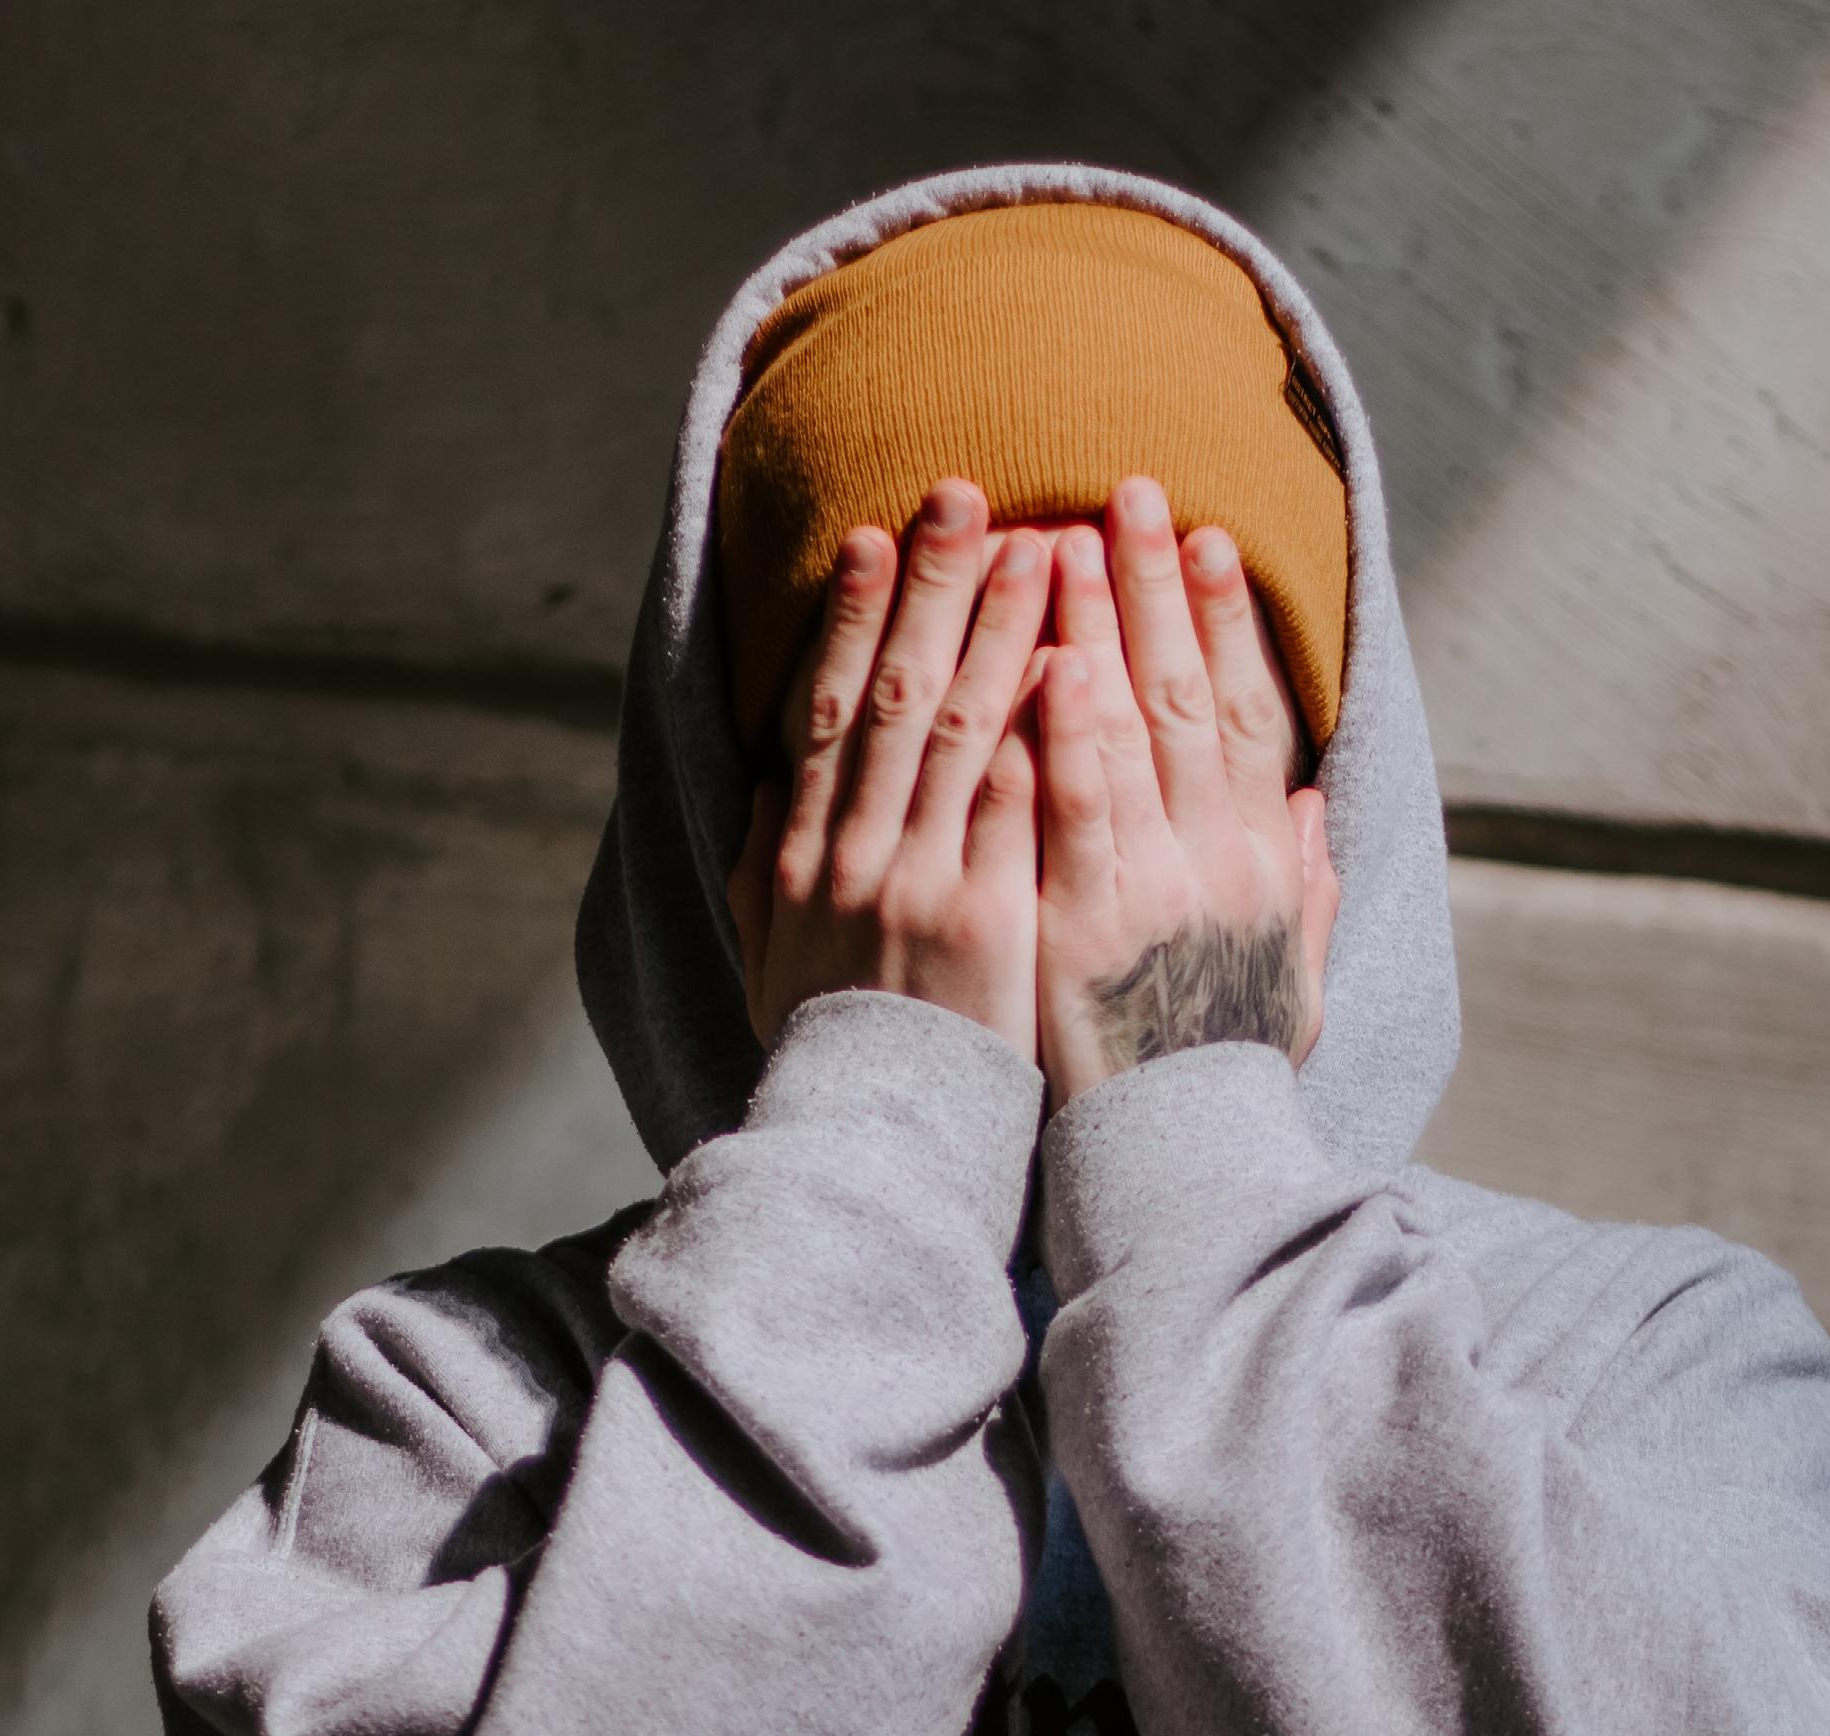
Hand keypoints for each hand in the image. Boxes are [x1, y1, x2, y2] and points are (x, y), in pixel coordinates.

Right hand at [726, 480, 1047, 1062]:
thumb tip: (765, 781)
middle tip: (966, 494)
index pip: (826, 709)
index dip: (849, 616)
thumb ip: (761, 868)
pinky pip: (1014, 808)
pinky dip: (1037, 729)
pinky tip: (1069, 661)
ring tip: (1038, 545)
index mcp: (799, 855)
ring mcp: (918, 884)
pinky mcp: (984, 922)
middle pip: (894, 692)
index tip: (873, 537)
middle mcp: (852, 854)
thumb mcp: (769, 960)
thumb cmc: (832, 1056)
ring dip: (1000, 627)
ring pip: (959, 729)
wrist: (867, 1148)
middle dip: (931, 587)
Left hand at [1034, 478, 1338, 1105]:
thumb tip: (1313, 806)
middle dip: (1155, 586)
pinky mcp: (1086, 928)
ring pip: (1126, 733)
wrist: (1179, 1168)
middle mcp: (1221, 862)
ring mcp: (1154, 890)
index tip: (1206, 541)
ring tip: (1064, 536)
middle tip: (1128, 491)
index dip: (1227, 623)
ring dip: (1096, 626)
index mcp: (1264, 865)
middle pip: (1186, 696)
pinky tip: (1045, 659)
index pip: (1249, 716)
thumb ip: (1303, 890)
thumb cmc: (1218, 1075)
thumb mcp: (1289, 984)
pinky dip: (1064, 731)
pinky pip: (1072, 811)